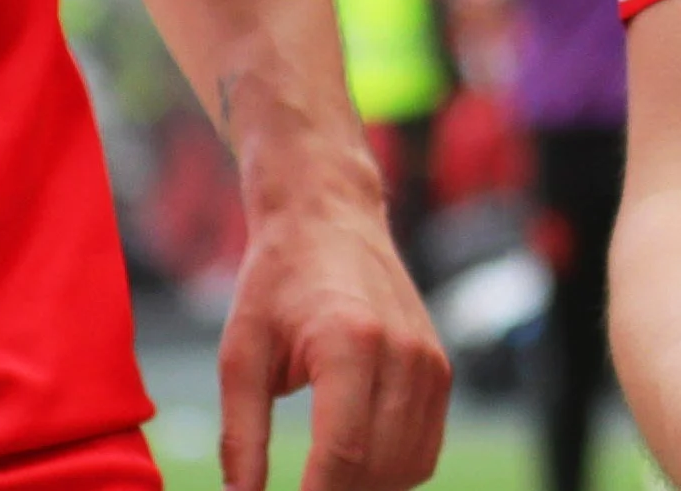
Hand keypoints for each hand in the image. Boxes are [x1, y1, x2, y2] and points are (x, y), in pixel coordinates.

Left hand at [218, 192, 447, 490]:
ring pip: (406, 468)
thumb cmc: (276, 282)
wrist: (329, 216)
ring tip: (320, 479)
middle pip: (376, 468)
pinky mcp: (440, 370)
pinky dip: (391, 472)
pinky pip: (424, 450)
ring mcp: (430, 363)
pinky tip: (352, 464)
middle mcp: (402, 353)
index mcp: (350, 342)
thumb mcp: (240, 354)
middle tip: (298, 490)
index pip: (342, 455)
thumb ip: (241, 435)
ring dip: (365, 487)